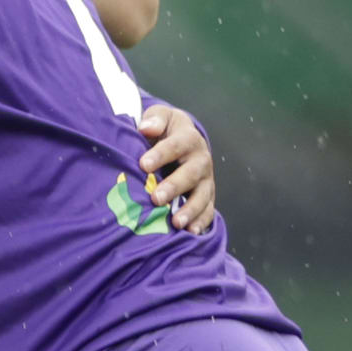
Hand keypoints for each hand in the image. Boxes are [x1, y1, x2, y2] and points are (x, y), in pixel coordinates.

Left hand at [139, 103, 215, 231]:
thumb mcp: (160, 117)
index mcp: (188, 138)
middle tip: (156, 198)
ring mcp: (205, 179)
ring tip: (176, 223)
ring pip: (202, 195)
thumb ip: (154, 119)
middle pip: (190, 173)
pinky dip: (201, 221)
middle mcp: (200, 159)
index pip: (176, 145)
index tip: (143, 164)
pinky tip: (191, 233)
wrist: (181, 138)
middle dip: (174, 186)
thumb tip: (146, 128)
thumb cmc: (164, 130)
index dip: (161, 154)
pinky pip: (208, 209)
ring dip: (190, 209)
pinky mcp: (206, 195)